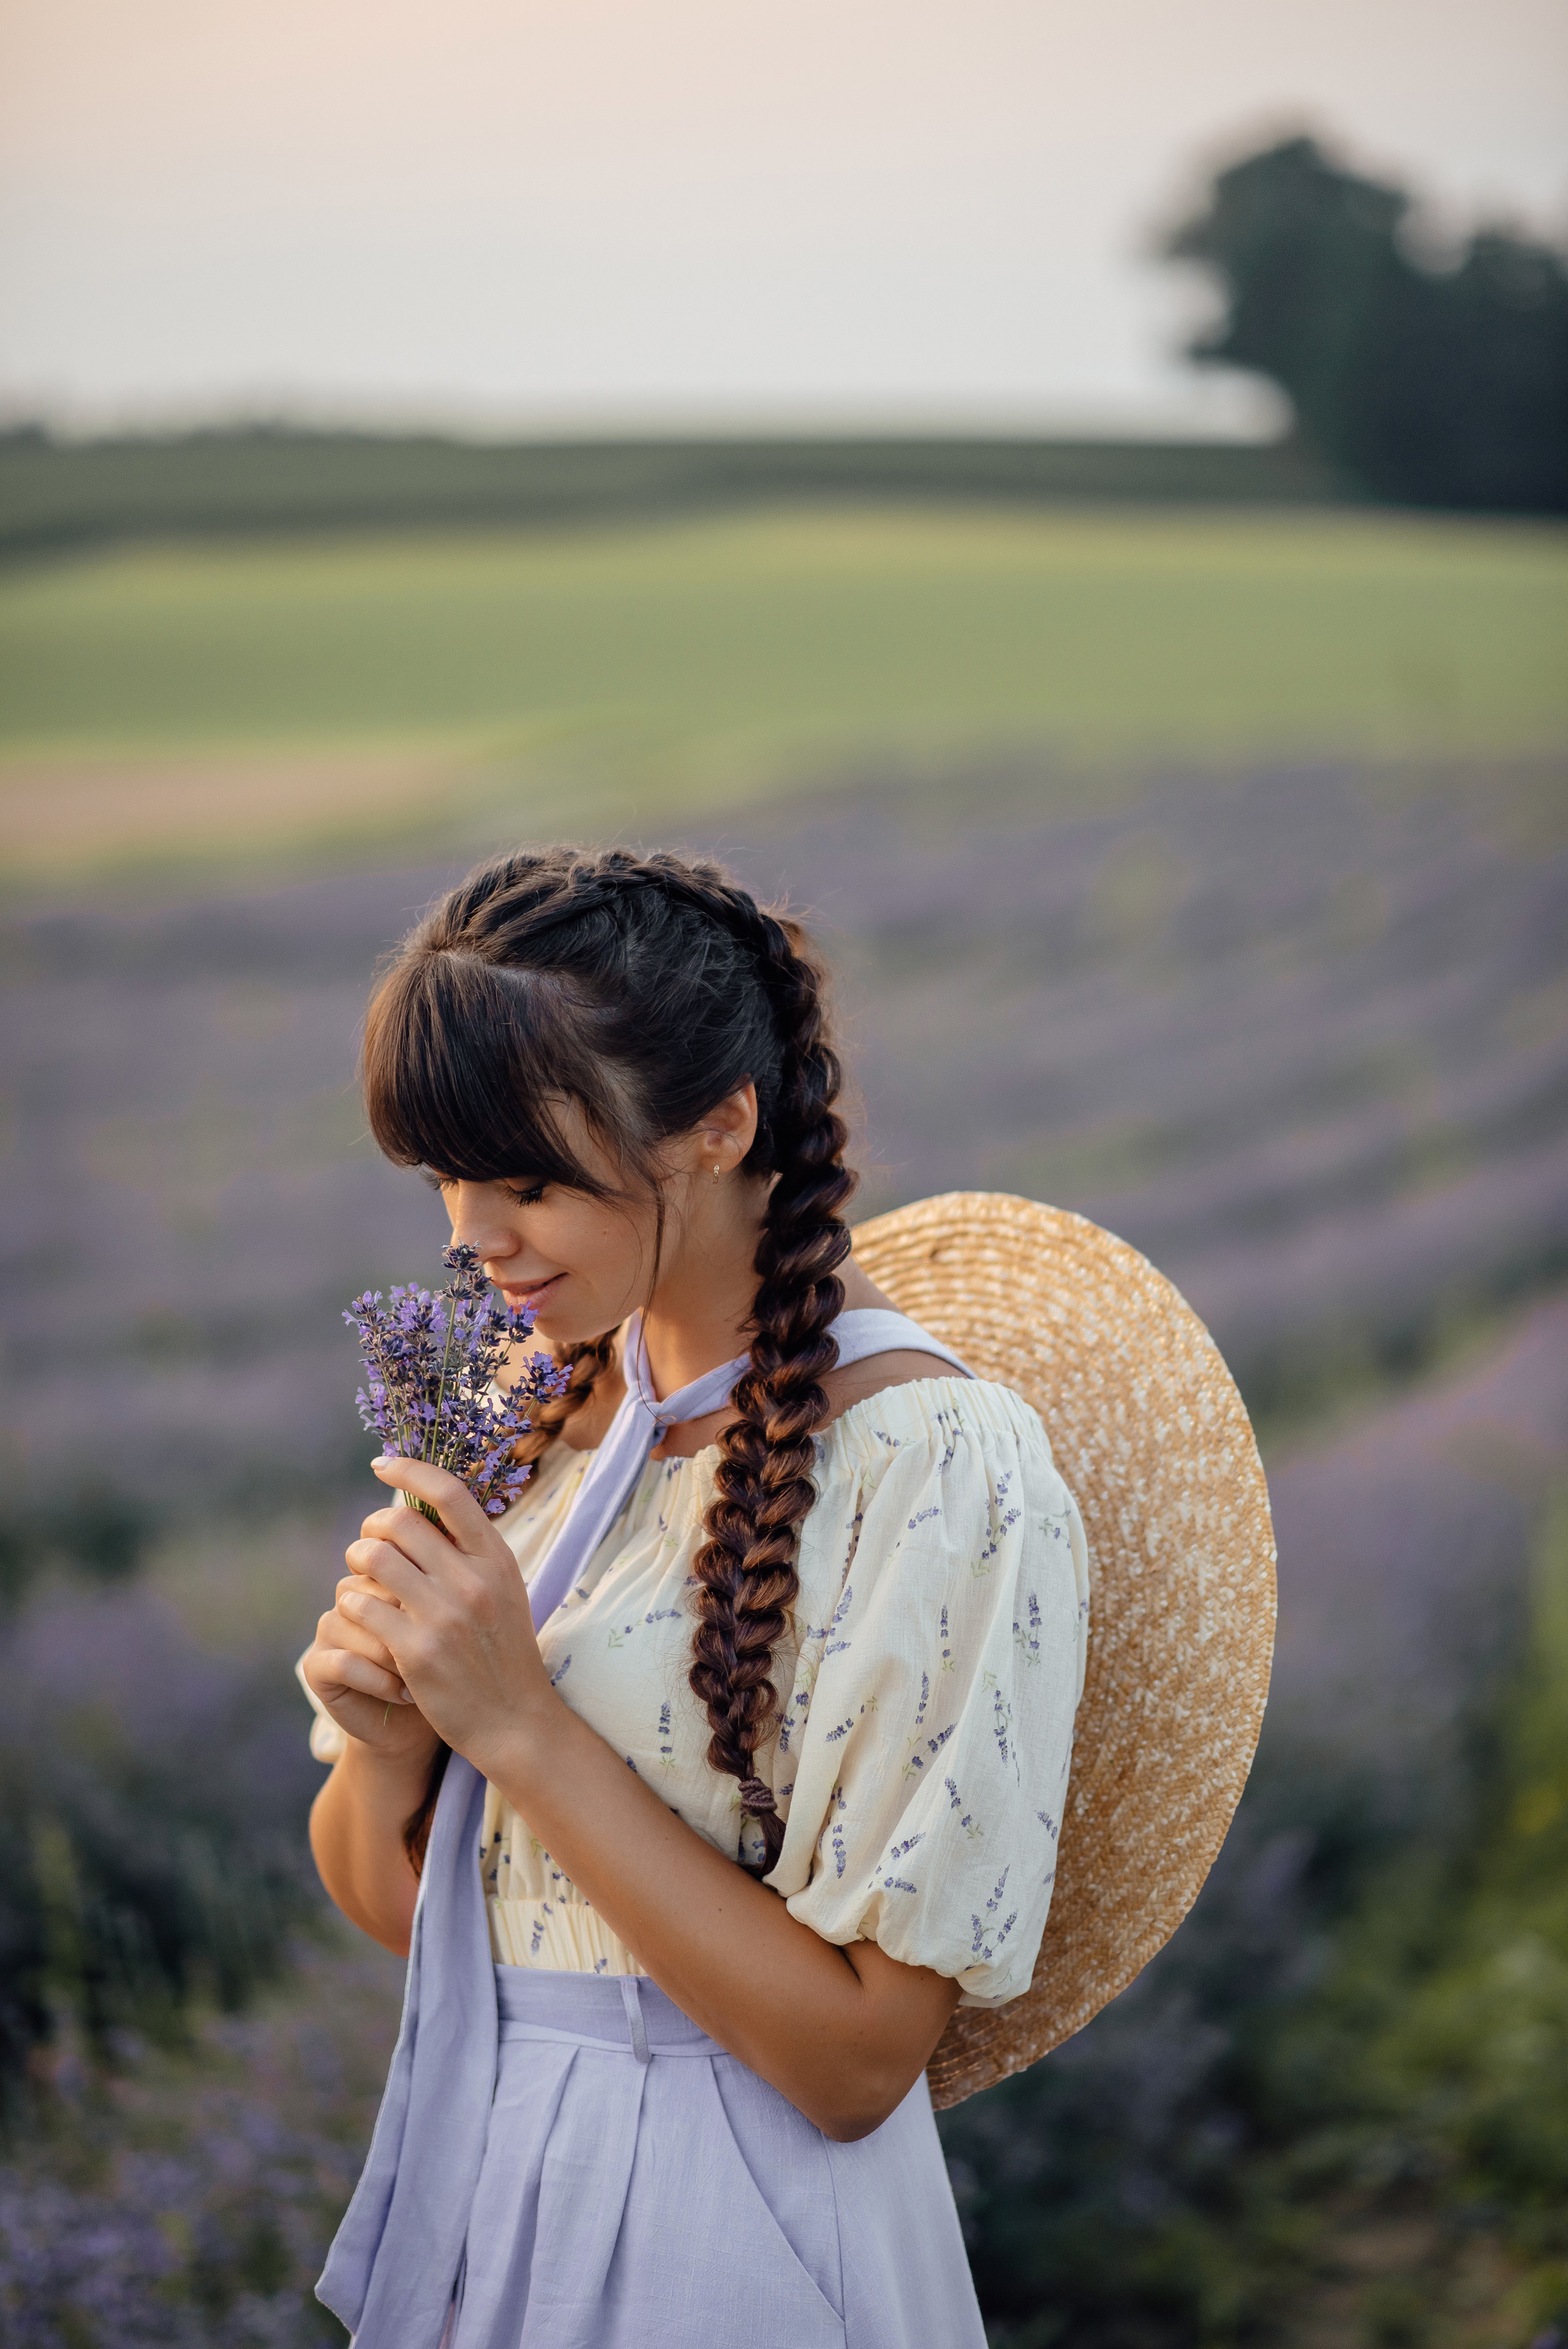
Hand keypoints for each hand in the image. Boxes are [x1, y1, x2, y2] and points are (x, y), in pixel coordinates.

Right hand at [300, 1572, 437, 1762]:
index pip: (396, 1559)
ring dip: (398, 1656)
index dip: (423, 1594)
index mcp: (382, 1575)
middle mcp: (350, 1595)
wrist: (418, 1725)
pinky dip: (379, 1681)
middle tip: (434, 1653)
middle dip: (411, 1623)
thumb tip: (454, 1558)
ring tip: (422, 1676)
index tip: (448, 1624)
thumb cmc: (443, 1667)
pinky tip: (404, 1693)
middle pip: (377, 1589)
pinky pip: (344, 1662)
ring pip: (360, 1623)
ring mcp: (330, 1629)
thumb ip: (442, 1585)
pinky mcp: (315, 1665)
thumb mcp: (450, 1621)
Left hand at [336, 1457, 558, 1776]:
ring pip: (372, 1558)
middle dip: (371, 1527)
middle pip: (398, 1522)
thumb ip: (470, 1552)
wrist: (514, 1720)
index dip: (409, 1469)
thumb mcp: (503, 1590)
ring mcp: (444, 1616)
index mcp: (496, 1558)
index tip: (382, 1465)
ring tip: (360, 1578)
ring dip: (356, 1562)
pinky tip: (360, 1613)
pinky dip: (352, 1602)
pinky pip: (361, 1604)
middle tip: (368, 1545)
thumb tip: (425, 1505)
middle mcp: (472, 1580)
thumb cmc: (503, 1652)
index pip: (449, 1492)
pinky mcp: (416, 1651)